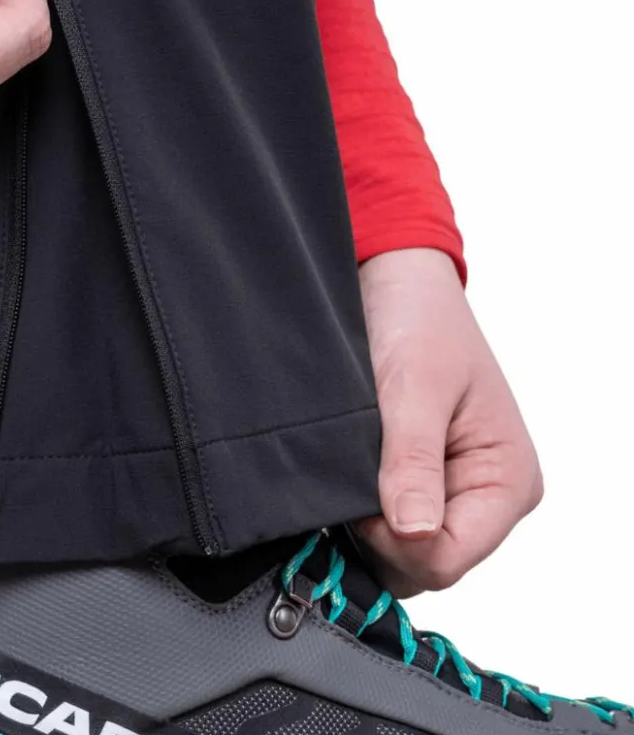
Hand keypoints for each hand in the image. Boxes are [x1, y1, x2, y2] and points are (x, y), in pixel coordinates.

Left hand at [357, 248, 543, 596]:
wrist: (395, 283)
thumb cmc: (418, 322)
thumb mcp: (415, 386)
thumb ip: (413, 461)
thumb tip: (415, 533)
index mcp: (507, 481)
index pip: (448, 559)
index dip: (394, 543)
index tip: (358, 499)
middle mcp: (483, 498)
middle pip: (423, 565)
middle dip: (377, 535)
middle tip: (348, 477)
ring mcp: (448, 494)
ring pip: (399, 552)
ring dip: (363, 522)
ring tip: (348, 464)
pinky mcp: (415, 485)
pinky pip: (384, 526)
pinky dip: (357, 510)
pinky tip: (343, 475)